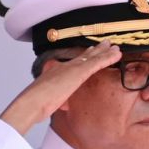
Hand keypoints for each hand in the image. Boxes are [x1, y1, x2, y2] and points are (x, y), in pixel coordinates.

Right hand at [0, 40, 121, 134]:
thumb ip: (57, 99)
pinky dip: (108, 58)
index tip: (92, 51)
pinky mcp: (78, 72)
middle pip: (84, 56)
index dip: (84, 56)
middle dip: (96, 50)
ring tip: (116, 47)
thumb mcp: (49, 99)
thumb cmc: (36, 104)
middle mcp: (64, 66)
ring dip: (105, 51)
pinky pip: (97, 63)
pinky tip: (117, 54)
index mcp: (56, 71)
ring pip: (92, 57)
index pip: (74, 62)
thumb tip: (62, 105)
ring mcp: (72, 68)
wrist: (31, 102)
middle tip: (106, 43)